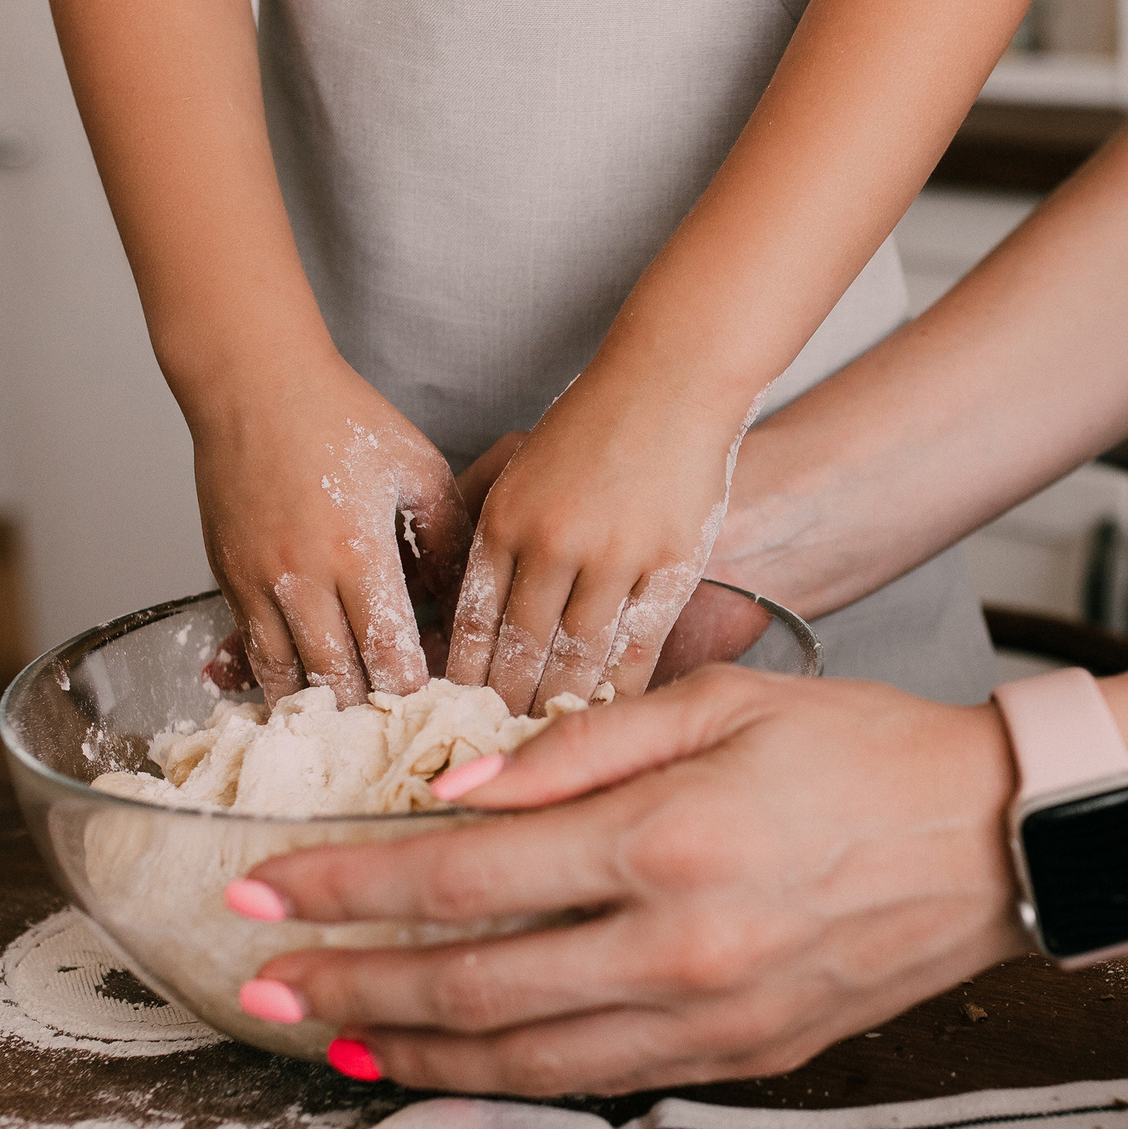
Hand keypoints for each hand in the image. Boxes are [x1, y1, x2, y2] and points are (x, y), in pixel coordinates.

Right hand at [188, 353, 468, 704]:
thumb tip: (456, 595)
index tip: (436, 704)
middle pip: (337, 678)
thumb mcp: (417, 468)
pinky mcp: (227, 578)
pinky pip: (250, 649)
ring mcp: (257, 582)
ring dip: (318, 708)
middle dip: (369, 713)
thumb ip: (443, 536)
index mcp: (358, 554)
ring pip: (286, 676)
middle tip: (397, 733)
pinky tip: (300, 695)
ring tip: (349, 731)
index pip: (390, 653)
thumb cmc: (338, 415)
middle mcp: (302, 578)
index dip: (414, 689)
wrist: (252, 384)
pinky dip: (275, 678)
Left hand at [231, 669, 1027, 1095]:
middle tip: (262, 984)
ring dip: (411, 1054)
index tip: (263, 888)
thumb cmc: (864, 751)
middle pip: (468, 986)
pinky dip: (511, 1079)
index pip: (461, 877)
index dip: (345, 887)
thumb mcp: (722, 701)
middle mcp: (679, 945)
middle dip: (347, 988)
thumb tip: (454, 792)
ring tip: (333, 1040)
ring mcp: (712, 1016)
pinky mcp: (745, 1057)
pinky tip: (455, 1062)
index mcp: (667, 838)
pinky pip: (601, 1082)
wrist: (997, 837)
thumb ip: (579, 747)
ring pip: (523, 1060)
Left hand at [448, 382, 749, 713]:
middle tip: (494, 748)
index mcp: (505, 518)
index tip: (455, 715)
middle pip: (520, 649)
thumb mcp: (516, 459)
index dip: (463, 677)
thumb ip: (483, 517)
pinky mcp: (669, 565)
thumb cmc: (591, 421)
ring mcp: (615, 556)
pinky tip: (606, 718)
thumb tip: (455, 596)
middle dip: (504, 706)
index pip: (473, 620)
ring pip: (578, 657)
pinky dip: (619, 688)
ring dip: (558, 707)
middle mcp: (553, 542)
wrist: (672, 380)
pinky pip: (638, 645)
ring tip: (546, 746)